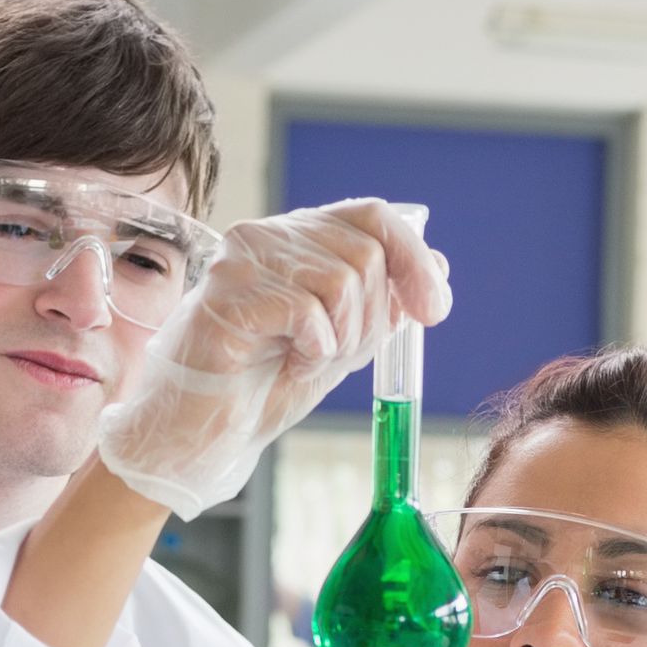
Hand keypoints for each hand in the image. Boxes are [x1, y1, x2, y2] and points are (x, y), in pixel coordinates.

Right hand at [96, 201, 447, 521]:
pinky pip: (306, 312)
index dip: (414, 259)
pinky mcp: (226, 295)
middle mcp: (269, 235)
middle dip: (370, 320)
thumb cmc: (266, 383)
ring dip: (340, 340)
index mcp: (299, 237)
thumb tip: (440, 264)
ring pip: (340, 281)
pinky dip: (312, 351)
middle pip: (365, 253)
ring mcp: (244, 260)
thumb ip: (383, 301)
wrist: (206, 431)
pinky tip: (286, 363)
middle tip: (335, 356)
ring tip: (305, 361)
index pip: (373, 215)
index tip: (433, 312)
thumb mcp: (343, 340)